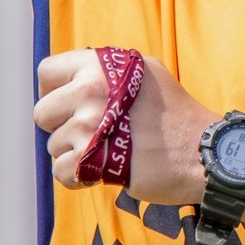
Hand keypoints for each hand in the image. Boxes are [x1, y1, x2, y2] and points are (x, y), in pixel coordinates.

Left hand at [34, 50, 210, 204]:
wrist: (203, 151)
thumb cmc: (176, 113)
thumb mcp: (146, 71)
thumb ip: (107, 70)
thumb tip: (77, 76)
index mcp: (100, 66)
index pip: (47, 71)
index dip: (54, 90)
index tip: (69, 105)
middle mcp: (90, 90)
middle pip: (42, 113)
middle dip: (62, 126)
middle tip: (91, 134)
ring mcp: (89, 126)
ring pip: (53, 146)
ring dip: (75, 154)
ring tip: (107, 152)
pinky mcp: (93, 160)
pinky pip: (61, 172)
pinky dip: (78, 178)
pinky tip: (102, 172)